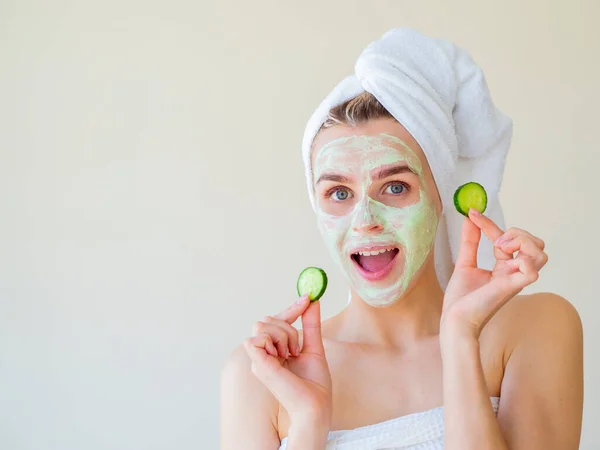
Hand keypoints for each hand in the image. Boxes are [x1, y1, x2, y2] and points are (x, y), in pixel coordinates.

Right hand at [244, 295, 331, 429]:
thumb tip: (313, 300)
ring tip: (292, 354)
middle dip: (288, 327)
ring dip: (284, 334)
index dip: (290, 308)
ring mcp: (258, 360)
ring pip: (262, 324)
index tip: (308, 298)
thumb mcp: (313, 346)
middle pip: (266, 319)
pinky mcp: (257, 364)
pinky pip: (257, 336)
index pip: (274, 321)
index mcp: (274, 351)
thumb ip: (311, 324)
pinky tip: (285, 356)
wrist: (316, 406)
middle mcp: (263, 355)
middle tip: (297, 348)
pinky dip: (275, 340)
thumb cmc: (315, 385)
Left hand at [441, 209, 547, 339]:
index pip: (509, 238)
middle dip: (517, 233)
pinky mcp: (511, 287)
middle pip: (536, 244)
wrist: (454, 319)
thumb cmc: (461, 299)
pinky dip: (523, 261)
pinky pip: (532, 272)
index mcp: (504, 267)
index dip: (490, 224)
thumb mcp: (465, 263)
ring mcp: (514, 280)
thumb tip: (469, 219)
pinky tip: (504, 259)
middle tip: (494, 241)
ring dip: (522, 242)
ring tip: (499, 247)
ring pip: (540, 254)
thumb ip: (470, 241)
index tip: (473, 214)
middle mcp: (513, 272)